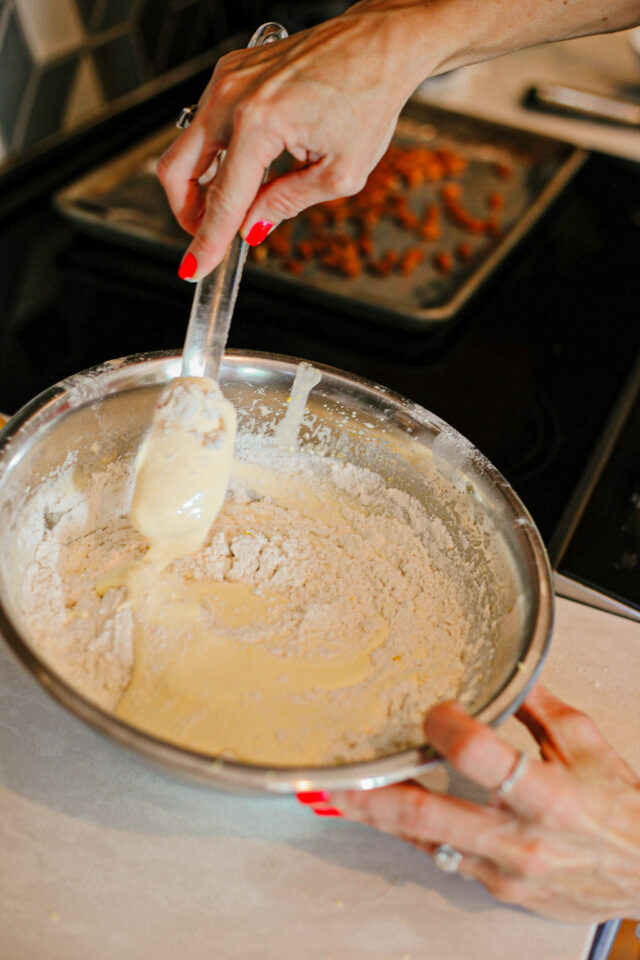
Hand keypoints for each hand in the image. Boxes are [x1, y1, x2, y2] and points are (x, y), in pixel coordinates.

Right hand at [157, 3, 427, 279]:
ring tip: (237, 204)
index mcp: (259, 123)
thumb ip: (287, 203)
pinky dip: (215, 156)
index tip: (195, 269)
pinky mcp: (231, 73)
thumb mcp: (340, 173)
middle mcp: (233, 96)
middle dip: (187, 212)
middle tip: (211, 235)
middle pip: (176, 169)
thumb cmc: (369, 97)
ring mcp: (227, 80)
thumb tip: (252, 228)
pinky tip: (245, 171)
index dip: (207, 242)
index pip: (222, 200)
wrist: (379, 43)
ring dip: (201, 184)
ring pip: (186, 147)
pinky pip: (206, 124)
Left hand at [319, 685, 639, 921]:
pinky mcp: (498, 887)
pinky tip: (389, 815)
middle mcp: (520, 837)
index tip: (431, 710)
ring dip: (380, 817)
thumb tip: (508, 666)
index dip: (446, 729)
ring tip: (342, 795)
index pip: (480, 757)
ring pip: (426, 842)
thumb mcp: (585, 743)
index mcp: (547, 795)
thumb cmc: (620, 810)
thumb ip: (539, 704)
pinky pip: (444, 859)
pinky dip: (416, 834)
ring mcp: (504, 868)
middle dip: (376, 796)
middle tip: (336, 779)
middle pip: (430, 814)